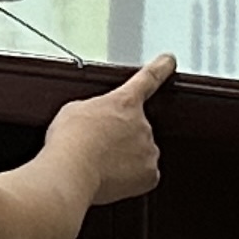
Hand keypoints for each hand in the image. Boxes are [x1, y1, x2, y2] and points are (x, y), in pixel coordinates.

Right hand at [50, 54, 171, 204]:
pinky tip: (110, 177)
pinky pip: (143, 175)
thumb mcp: (74, 110)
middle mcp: (142, 124)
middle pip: (137, 127)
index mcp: (124, 102)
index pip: (148, 79)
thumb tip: (96, 119)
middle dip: (121, 136)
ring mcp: (148, 150)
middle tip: (97, 146)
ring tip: (99, 164)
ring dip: (125, 157)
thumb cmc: (69, 142)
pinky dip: (130, 177)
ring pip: (140, 152)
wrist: (72, 173)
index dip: (160, 68)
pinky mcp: (150, 175)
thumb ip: (95, 109)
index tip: (169, 61)